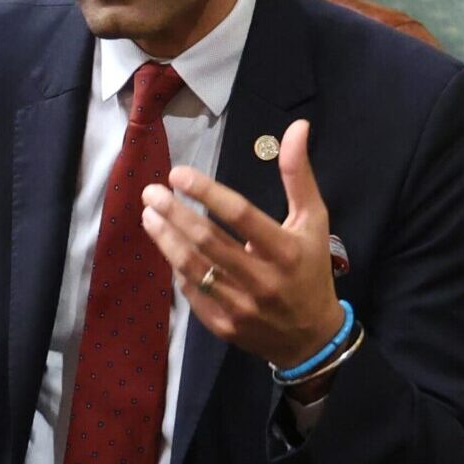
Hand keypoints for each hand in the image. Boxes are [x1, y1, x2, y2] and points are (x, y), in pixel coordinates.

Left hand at [138, 119, 346, 373]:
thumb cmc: (310, 269)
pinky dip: (177, 267)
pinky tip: (168, 245)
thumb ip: (298, 175)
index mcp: (286, 251)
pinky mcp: (223, 326)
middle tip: (151, 192)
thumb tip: (297, 127)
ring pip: (192, 268)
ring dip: (166, 238)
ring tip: (149, 214)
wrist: (311, 337)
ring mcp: (240, 307)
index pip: (240, 216)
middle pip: (208, 242)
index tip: (178, 174)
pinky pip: (191, 292)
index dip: (206, 192)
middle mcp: (262, 280)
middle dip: (174, 213)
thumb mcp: (313, 220)